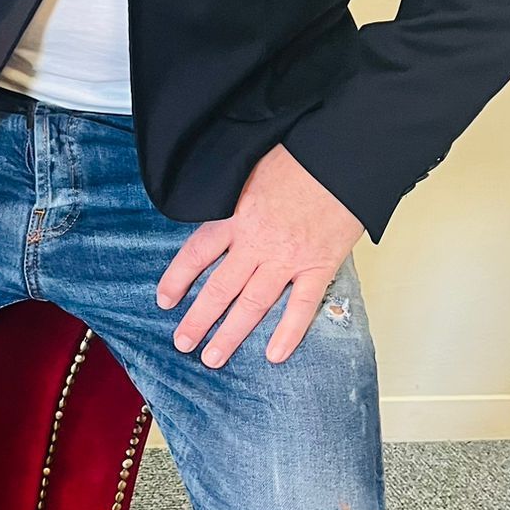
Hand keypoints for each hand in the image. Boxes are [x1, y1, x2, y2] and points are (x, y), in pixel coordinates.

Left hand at [156, 143, 363, 368]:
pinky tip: (274, 355)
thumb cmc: (301, 152)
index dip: (177, 279)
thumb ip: (231, 195)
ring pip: (252, 303)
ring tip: (212, 358)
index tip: (164, 299)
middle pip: (220, 288)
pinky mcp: (320, 264)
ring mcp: (289, 257)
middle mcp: (257, 241)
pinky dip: (288, 333)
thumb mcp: (250, 166)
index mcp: (236, 214)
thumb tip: (211, 208)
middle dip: (198, 319)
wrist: (344, 152)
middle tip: (182, 342)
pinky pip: (301, 306)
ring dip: (230, 334)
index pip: (197, 253)